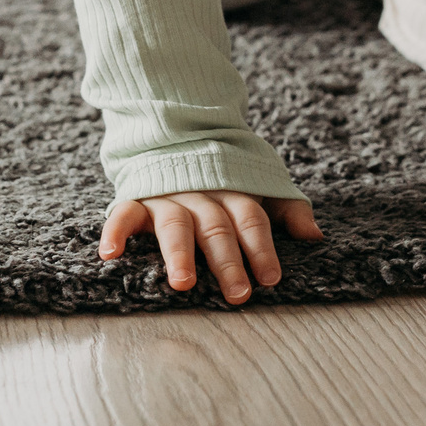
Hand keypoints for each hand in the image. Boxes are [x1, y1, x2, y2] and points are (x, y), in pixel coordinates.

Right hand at [99, 192, 323, 303]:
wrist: (177, 131)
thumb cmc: (225, 174)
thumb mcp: (261, 183)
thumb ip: (287, 209)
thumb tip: (316, 236)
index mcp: (233, 191)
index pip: (251, 218)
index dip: (261, 248)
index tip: (270, 278)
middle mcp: (201, 194)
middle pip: (216, 227)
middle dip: (227, 261)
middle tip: (237, 293)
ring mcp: (167, 196)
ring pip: (175, 224)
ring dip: (180, 254)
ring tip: (183, 284)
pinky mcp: (137, 197)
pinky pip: (123, 214)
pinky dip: (115, 232)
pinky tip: (110, 255)